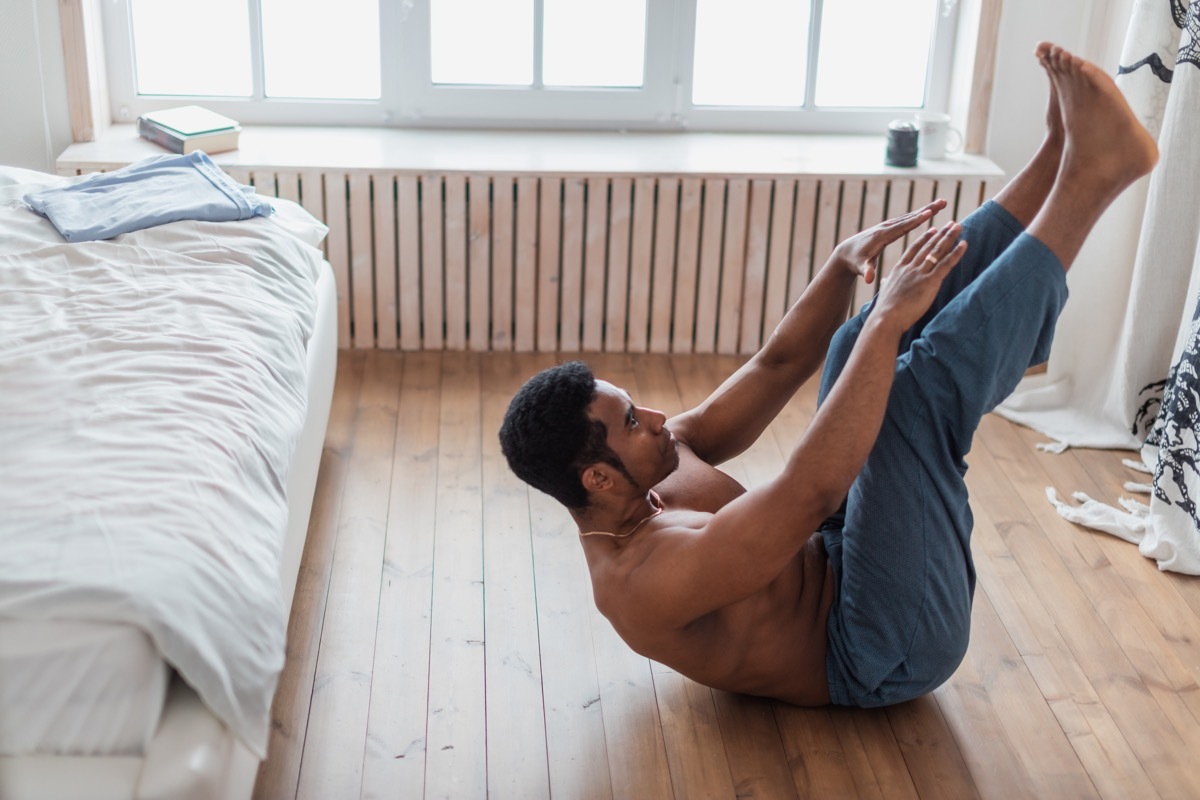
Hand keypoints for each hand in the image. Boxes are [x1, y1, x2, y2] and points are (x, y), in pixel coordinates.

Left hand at [829, 199, 947, 283]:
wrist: (846, 252)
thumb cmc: (854, 261)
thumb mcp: (860, 267)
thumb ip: (866, 271)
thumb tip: (869, 279)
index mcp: (881, 237)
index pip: (901, 227)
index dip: (915, 221)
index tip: (929, 213)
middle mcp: (885, 228)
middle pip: (909, 218)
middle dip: (926, 210)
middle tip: (943, 203)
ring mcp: (888, 226)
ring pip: (910, 216)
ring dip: (927, 209)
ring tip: (943, 203)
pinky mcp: (890, 227)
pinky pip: (908, 220)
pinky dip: (920, 215)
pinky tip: (931, 211)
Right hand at [872, 220, 967, 331]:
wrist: (886, 317)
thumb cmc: (885, 309)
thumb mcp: (884, 291)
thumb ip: (886, 283)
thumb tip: (883, 281)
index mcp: (899, 269)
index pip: (914, 249)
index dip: (924, 239)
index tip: (933, 230)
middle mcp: (910, 267)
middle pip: (928, 247)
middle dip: (941, 234)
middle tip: (951, 223)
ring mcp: (920, 273)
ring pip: (938, 251)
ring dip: (950, 237)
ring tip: (959, 227)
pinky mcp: (930, 282)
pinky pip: (946, 264)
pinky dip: (956, 253)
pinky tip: (964, 244)